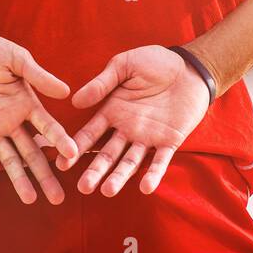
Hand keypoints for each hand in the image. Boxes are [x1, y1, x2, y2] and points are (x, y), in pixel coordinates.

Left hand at [0, 33, 78, 203]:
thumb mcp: (16, 58)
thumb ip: (38, 76)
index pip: (48, 128)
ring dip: (19, 179)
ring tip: (30, 200)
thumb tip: (66, 92)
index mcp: (27, 103)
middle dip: (45, 174)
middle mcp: (13, 121)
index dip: (60, 142)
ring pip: (9, 159)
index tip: (74, 156)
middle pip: (33, 152)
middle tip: (58, 197)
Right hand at [64, 45, 211, 196]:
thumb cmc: (156, 62)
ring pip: (130, 161)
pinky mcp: (169, 141)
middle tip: (83, 188)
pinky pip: (160, 160)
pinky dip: (154, 174)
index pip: (90, 134)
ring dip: (119, 176)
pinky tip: (146, 188)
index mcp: (112, 111)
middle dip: (95, 171)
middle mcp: (127, 129)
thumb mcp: (124, 65)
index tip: (61, 163)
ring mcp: (148, 137)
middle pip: (108, 154)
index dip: (76, 148)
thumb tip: (75, 100)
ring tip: (108, 191)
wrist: (190, 66)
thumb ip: (102, 83)